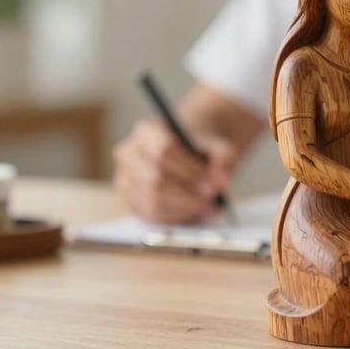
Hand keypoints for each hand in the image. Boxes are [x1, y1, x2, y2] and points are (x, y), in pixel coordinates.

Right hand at [113, 118, 237, 223]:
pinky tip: (195, 212)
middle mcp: (129, 154)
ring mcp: (125, 179)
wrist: (189, 150)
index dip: (189, 171)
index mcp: (147, 131)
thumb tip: (221, 182)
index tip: (214, 185)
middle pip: (154, 179)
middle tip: (213, 201)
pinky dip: (176, 217)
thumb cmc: (201, 146)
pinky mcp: (130, 201)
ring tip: (209, 206)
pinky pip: (151, 215)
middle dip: (187, 194)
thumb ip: (224, 159)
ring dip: (185, 208)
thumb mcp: (219, 145)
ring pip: (153, 201)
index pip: (164, 151)